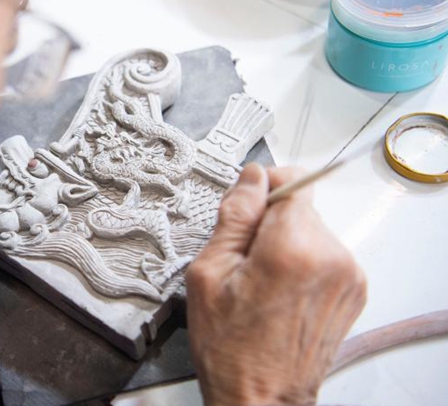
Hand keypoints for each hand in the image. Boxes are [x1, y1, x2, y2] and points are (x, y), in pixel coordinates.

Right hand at [186, 164, 366, 405]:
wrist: (261, 397)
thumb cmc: (231, 348)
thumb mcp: (209, 275)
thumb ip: (235, 217)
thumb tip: (250, 179)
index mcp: (293, 249)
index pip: (292, 181)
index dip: (263, 187)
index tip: (246, 205)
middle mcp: (332, 258)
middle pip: (300, 207)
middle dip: (269, 223)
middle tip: (243, 261)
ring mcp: (348, 276)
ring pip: (311, 230)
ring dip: (286, 243)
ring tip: (261, 283)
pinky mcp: (354, 290)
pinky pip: (324, 254)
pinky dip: (302, 263)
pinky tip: (280, 293)